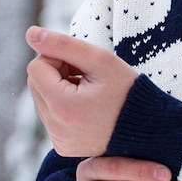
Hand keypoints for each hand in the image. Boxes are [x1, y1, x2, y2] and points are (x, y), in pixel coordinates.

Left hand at [26, 25, 136, 156]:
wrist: (151, 128)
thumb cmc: (128, 91)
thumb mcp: (101, 60)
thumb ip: (63, 44)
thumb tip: (30, 34)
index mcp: (62, 107)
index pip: (36, 66)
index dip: (59, 58)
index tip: (83, 66)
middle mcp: (56, 129)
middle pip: (35, 83)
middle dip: (57, 74)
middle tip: (87, 78)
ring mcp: (59, 141)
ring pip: (41, 99)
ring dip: (60, 89)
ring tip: (90, 94)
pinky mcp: (63, 146)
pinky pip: (50, 116)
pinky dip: (64, 107)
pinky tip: (89, 109)